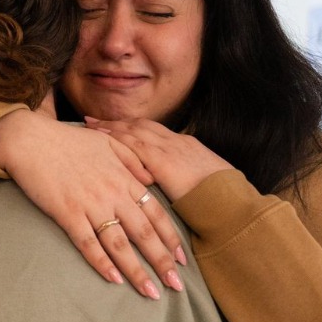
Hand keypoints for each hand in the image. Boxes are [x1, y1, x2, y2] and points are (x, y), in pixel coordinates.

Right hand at [0, 108, 186, 296]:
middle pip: (144, 234)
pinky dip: (101, 263)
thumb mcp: (108, 142)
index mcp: (124, 178)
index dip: (171, 238)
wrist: (31, 140)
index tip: (182, 260)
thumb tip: (152, 179)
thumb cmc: (68, 140)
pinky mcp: (68, 214)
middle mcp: (113, 194)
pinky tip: (113, 279)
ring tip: (150, 293)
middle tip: (176, 286)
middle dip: (162, 262)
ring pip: (119, 244)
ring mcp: (90, 205)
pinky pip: (88, 243)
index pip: (156, 213)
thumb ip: (132, 158)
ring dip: (136, 271)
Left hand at [84, 117, 233, 200]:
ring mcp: (169, 149)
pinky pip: (133, 145)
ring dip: (110, 128)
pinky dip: (115, 140)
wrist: (231, 201)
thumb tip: (178, 189)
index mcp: (187, 146)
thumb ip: (185, 183)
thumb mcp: (202, 184)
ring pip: (133, 131)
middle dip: (117, 123)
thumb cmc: (221, 199)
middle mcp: (176, 142)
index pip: (154, 132)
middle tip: (94, 120)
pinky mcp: (161, 160)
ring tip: (89, 125)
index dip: (133, 128)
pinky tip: (99, 140)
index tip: (116, 126)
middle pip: (140, 126)